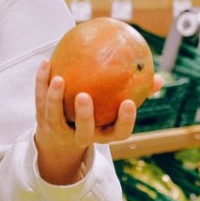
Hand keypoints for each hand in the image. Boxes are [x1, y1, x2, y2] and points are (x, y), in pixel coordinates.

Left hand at [33, 60, 162, 184]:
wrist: (60, 139)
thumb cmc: (98, 118)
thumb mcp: (116, 110)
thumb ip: (136, 94)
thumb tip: (159, 78)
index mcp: (103, 134)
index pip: (118, 133)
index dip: (124, 121)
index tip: (128, 102)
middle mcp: (82, 136)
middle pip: (84, 132)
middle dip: (84, 115)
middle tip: (84, 96)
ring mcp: (60, 130)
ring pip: (55, 116)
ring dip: (55, 98)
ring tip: (58, 78)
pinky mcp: (43, 120)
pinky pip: (40, 99)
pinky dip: (41, 81)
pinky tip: (46, 61)